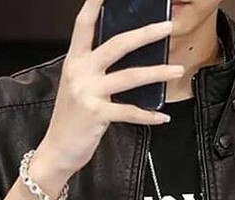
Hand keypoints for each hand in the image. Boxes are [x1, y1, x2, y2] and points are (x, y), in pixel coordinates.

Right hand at [37, 0, 184, 177]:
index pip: (84, 25)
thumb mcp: (78, 87)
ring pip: (130, 76)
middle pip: (117, 44)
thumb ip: (95, 71)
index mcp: (74, 61)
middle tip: (167, 26)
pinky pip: (130, 112)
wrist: (57, 150)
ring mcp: (88, 93)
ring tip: (177, 70)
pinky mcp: (97, 114)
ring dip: (158, 72)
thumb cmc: (72, 119)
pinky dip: (149, 116)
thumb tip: (126, 61)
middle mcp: (80, 72)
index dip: (95, 5)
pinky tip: (162, 117)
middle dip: (145, 34)